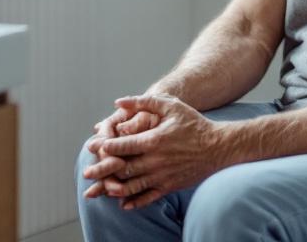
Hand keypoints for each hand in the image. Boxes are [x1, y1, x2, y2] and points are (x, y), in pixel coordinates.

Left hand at [83, 94, 232, 209]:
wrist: (218, 147)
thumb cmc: (193, 123)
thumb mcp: (170, 106)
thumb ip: (143, 102)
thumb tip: (118, 102)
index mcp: (154, 140)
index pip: (123, 145)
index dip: (105, 146)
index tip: (92, 146)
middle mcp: (156, 160)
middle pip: (123, 168)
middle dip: (103, 170)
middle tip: (87, 172)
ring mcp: (162, 175)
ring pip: (132, 186)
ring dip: (114, 188)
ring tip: (101, 188)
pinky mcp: (169, 186)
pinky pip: (148, 197)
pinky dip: (133, 202)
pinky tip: (123, 203)